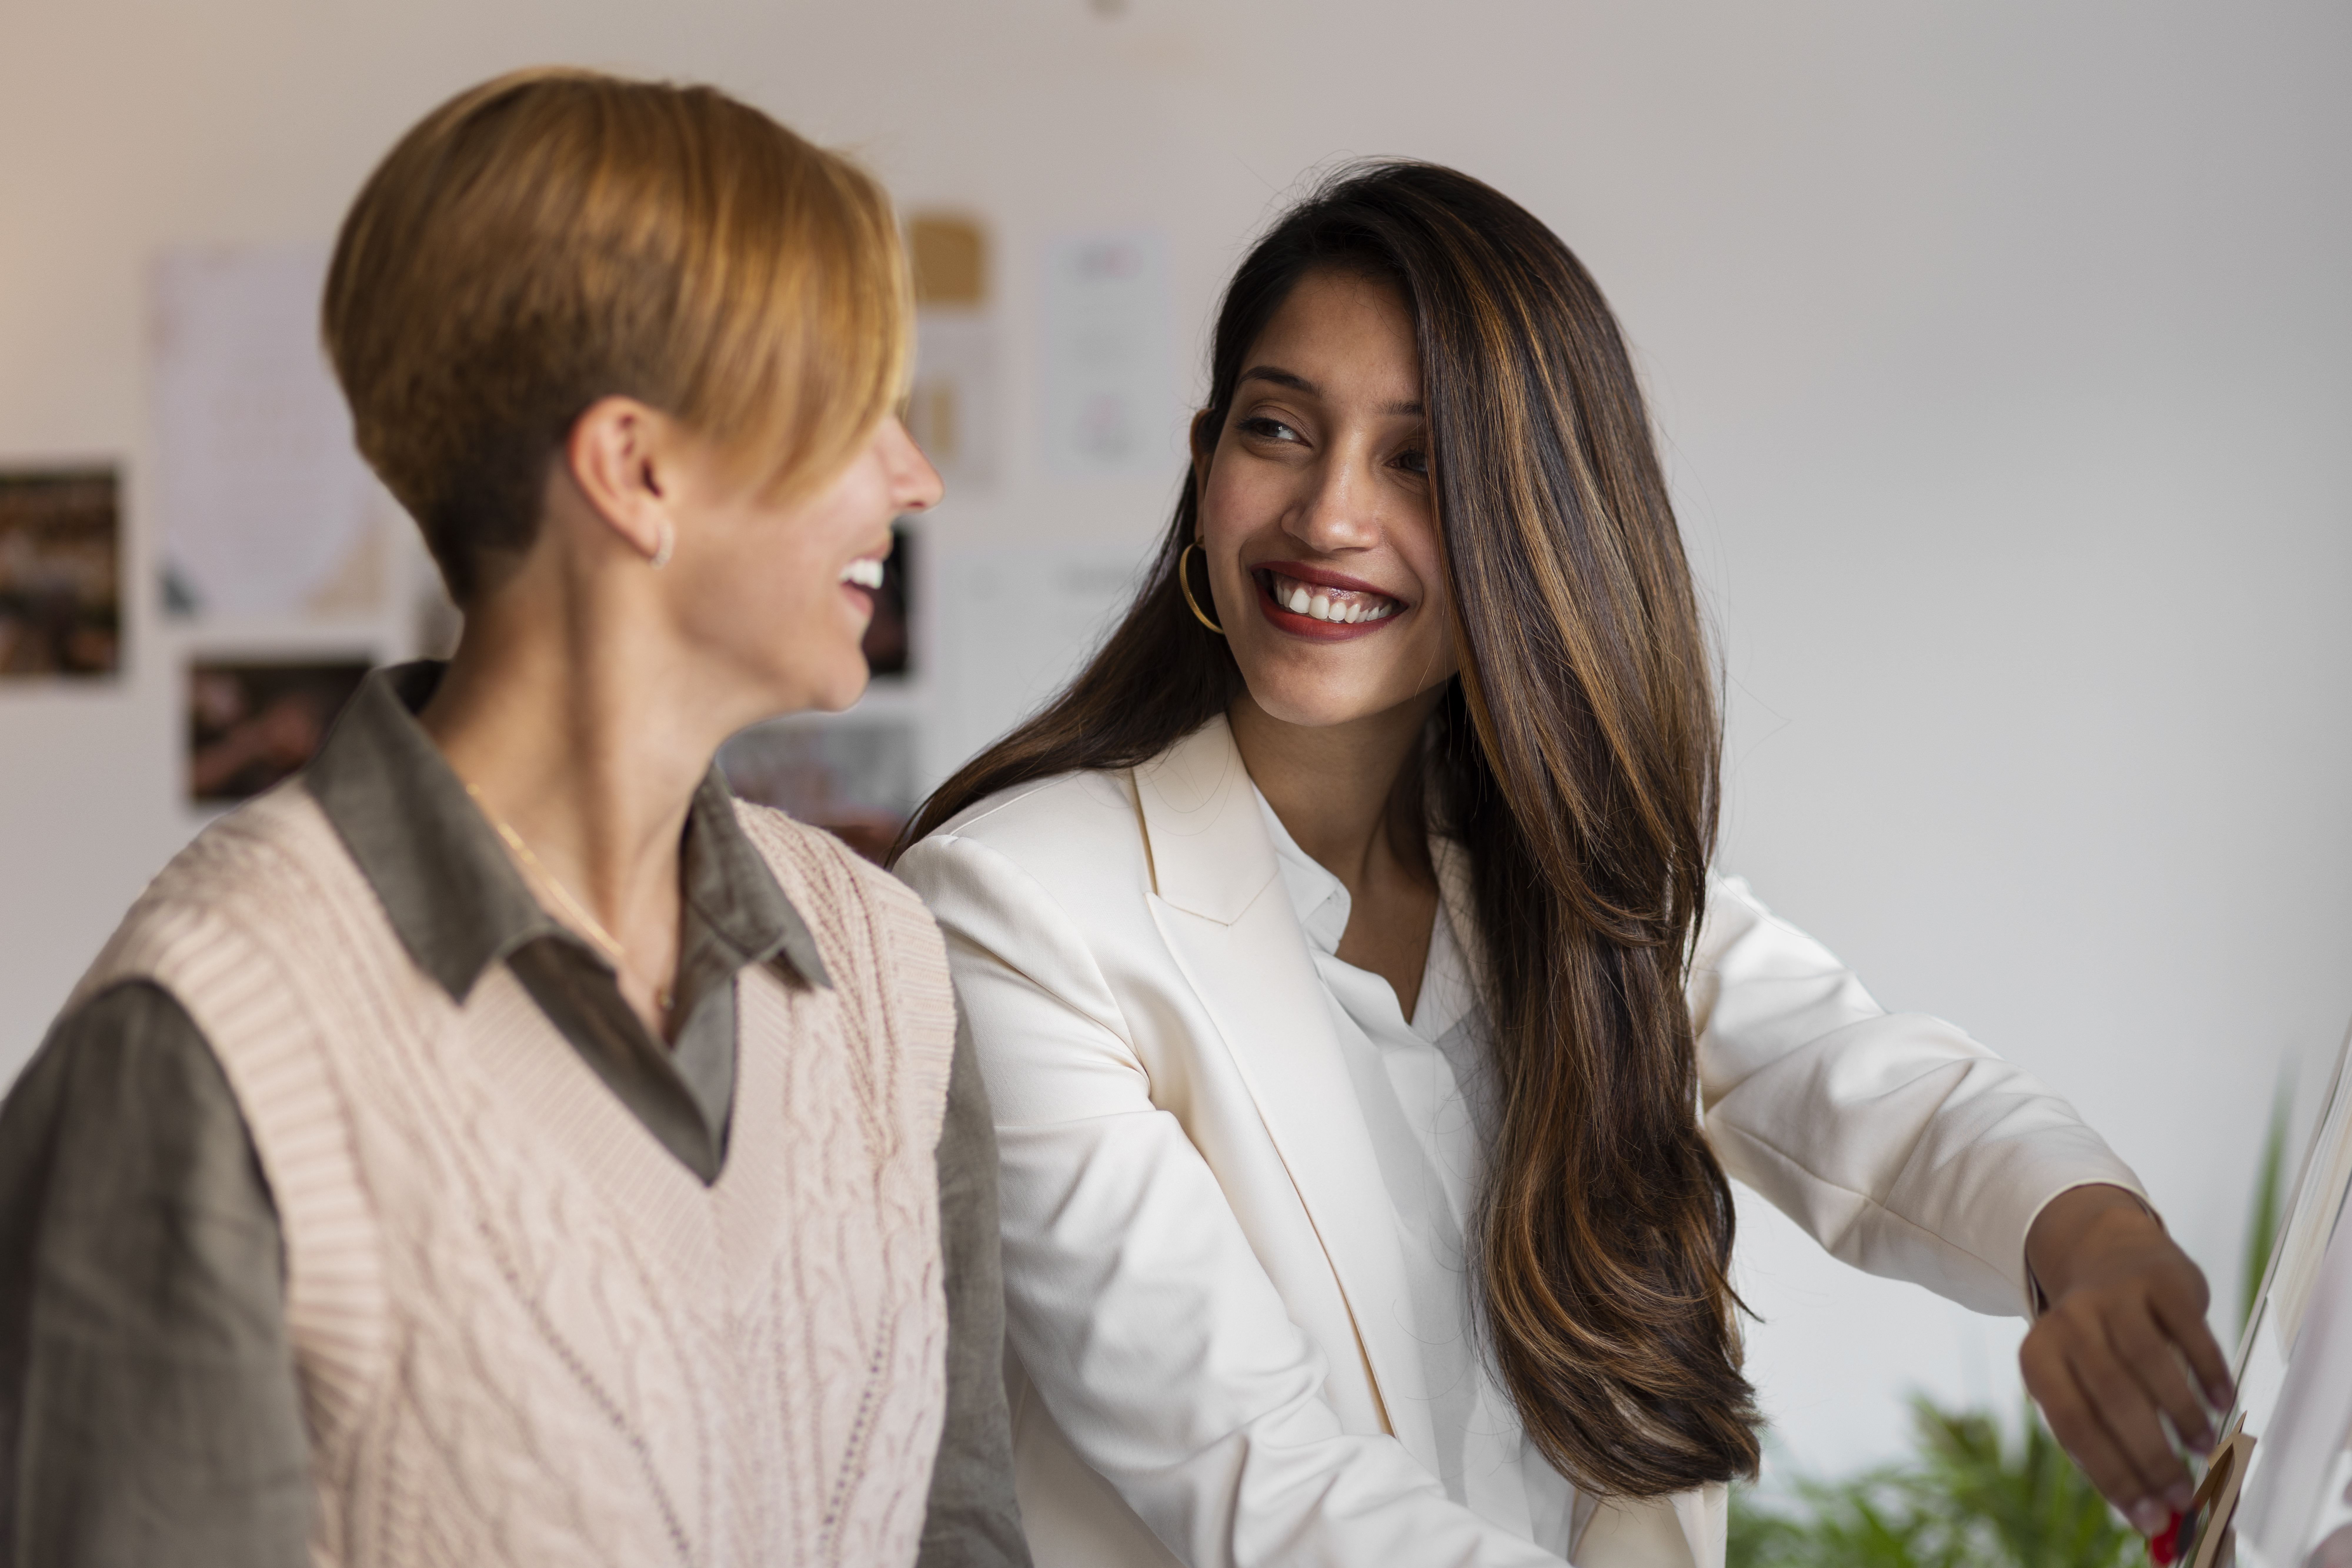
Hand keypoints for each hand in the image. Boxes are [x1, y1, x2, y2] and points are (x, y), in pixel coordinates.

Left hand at [2020, 1184, 2233, 1536]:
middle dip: (2150, 1455)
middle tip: (2181, 1495)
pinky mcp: (2158, 1281)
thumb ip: (2105, 1441)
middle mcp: (2070, 1323)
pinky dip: (2209, 1372)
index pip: (2072, 1425)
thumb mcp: (2081, 1381)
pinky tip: (2224, 1403)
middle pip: (2111, 1398)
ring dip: (2181, 1414)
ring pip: (2149, 1363)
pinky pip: (2188, 1331)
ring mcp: (2113, 1296)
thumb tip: (2144, 1514)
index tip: (2147, 1516)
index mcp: (2040, 1357)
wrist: (2107, 1253)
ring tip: (2203, 1450)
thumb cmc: (2097, 1341)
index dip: (2111, 1474)